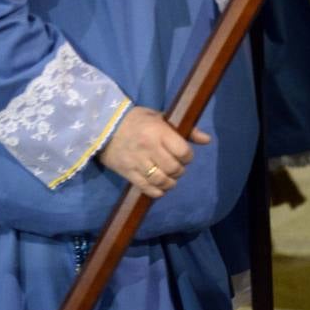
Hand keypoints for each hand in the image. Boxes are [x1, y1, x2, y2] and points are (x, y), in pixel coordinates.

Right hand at [97, 106, 211, 197]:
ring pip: (162, 181)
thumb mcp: (159, 118)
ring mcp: (137, 162)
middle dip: (179, 170)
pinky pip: (148, 189)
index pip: (183, 152)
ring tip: (168, 177)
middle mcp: (148, 148)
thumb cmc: (135, 120)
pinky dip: (158, 191)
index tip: (183, 155)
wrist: (101, 125)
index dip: (187, 156)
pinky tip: (159, 185)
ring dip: (170, 182)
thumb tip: (207, 140)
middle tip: (174, 166)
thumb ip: (185, 130)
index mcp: (157, 132)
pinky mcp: (128, 173)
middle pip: (174, 169)